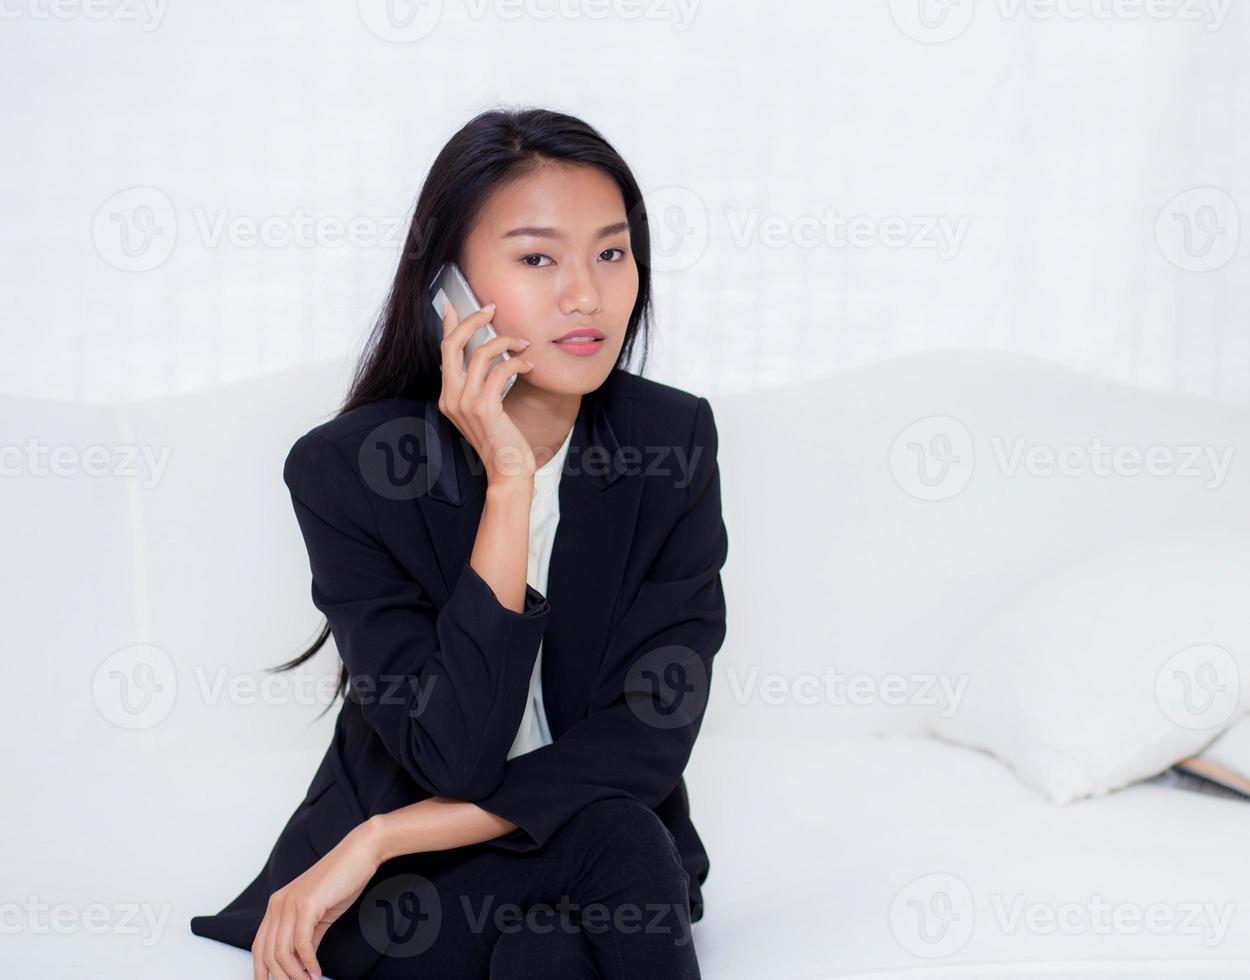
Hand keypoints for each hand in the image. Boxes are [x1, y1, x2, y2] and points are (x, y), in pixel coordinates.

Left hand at [251, 820, 383, 979]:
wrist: (359, 853)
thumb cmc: (342, 880)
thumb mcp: (319, 914)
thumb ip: (307, 938)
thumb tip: (302, 964)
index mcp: (277, 905)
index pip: (259, 946)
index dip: (261, 970)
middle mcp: (278, 904)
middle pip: (267, 953)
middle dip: (280, 977)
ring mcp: (290, 903)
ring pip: (282, 952)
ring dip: (295, 974)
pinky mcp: (307, 905)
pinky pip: (301, 944)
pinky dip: (308, 963)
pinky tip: (317, 970)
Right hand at [438, 301, 536, 485]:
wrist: (507, 470)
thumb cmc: (502, 441)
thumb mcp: (484, 409)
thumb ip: (479, 385)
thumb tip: (483, 356)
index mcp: (448, 397)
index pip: (444, 352)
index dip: (448, 326)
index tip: (453, 307)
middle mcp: (451, 397)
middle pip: (452, 345)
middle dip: (472, 321)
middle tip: (491, 309)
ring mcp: (465, 403)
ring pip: (480, 353)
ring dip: (506, 342)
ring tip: (524, 344)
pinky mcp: (484, 407)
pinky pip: (500, 370)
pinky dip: (517, 362)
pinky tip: (529, 366)